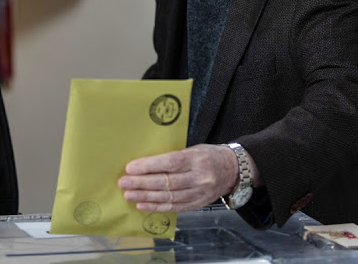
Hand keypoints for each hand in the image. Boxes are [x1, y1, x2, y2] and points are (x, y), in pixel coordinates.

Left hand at [117, 144, 238, 211]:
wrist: (233, 170)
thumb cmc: (208, 155)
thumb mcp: (193, 149)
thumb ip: (173, 157)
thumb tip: (144, 164)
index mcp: (196, 159)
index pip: (169, 163)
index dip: (149, 166)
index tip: (130, 168)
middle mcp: (199, 177)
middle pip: (166, 182)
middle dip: (142, 183)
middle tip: (123, 182)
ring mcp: (199, 193)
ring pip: (168, 197)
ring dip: (145, 197)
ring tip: (128, 194)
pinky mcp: (198, 204)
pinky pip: (174, 207)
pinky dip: (156, 207)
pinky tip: (142, 204)